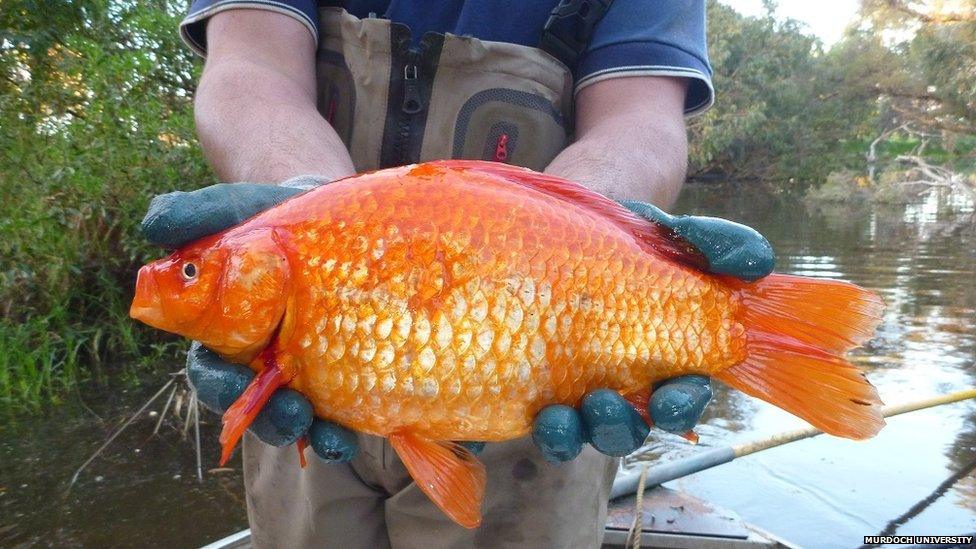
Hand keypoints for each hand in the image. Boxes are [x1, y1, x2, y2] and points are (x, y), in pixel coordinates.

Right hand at [143, 177, 358, 462]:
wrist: (332, 210)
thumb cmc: (272, 213)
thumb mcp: (236, 208)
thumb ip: (195, 214)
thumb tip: (152, 227)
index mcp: (226, 332)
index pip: (212, 370)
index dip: (218, 384)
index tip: (233, 382)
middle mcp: (261, 360)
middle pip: (256, 406)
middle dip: (271, 419)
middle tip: (293, 416)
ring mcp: (304, 369)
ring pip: (298, 415)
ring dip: (311, 433)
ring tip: (332, 439)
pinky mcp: (345, 370)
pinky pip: (342, 410)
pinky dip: (345, 429)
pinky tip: (354, 434)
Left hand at [530, 200, 774, 461]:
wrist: (565, 229)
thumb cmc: (629, 239)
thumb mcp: (671, 233)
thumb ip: (716, 244)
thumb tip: (755, 264)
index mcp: (666, 358)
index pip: (683, 398)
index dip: (681, 407)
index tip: (670, 398)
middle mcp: (626, 384)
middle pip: (634, 427)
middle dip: (623, 426)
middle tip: (606, 402)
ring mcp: (582, 391)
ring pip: (591, 433)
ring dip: (582, 432)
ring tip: (568, 411)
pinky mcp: (543, 389)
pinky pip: (549, 430)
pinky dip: (551, 433)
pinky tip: (544, 416)